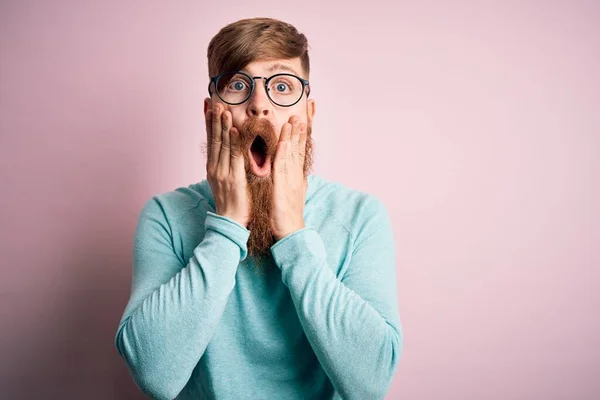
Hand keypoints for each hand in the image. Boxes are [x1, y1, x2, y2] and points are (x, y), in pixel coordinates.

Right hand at [205, 104, 249, 226]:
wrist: (231, 222)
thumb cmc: (232, 202)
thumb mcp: (226, 180)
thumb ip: (227, 164)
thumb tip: (230, 150)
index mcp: (213, 167)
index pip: (210, 140)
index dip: (209, 122)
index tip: (208, 105)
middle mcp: (215, 167)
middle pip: (213, 139)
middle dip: (213, 119)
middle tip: (213, 101)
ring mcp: (222, 172)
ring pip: (222, 145)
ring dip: (222, 125)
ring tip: (222, 109)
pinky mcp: (233, 178)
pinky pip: (234, 156)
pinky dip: (233, 142)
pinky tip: (233, 129)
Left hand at [271, 116, 307, 240]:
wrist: (290, 231)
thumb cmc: (287, 213)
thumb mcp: (290, 191)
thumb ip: (291, 177)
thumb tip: (294, 169)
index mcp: (296, 175)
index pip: (300, 149)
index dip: (302, 134)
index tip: (304, 117)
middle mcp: (296, 175)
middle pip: (299, 148)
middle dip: (300, 130)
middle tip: (302, 111)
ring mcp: (290, 180)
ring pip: (292, 154)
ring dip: (293, 136)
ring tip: (294, 120)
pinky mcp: (283, 186)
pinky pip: (283, 166)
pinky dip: (284, 153)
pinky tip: (285, 141)